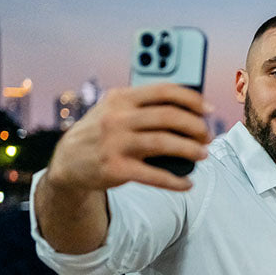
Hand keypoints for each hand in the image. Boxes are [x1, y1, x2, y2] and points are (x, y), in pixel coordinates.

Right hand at [45, 83, 212, 191]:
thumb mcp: (113, 110)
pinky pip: (154, 175)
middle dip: (195, 126)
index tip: (208, 109)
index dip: (191, 99)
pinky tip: (187, 183)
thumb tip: (187, 108)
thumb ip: (142, 105)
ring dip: (190, 149)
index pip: (163, 91)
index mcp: (121, 99)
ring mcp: (116, 143)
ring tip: (203, 154)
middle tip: (207, 136)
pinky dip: (175, 181)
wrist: (67, 161)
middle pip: (168, 117)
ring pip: (164, 143)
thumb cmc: (100, 133)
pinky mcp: (116, 169)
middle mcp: (117, 118)